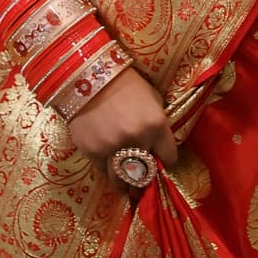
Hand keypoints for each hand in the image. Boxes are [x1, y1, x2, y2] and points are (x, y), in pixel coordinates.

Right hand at [67, 66, 178, 190]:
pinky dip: (105, 167)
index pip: (169, 157)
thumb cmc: (125, 83)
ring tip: (124, 183)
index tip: (160, 158)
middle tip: (142, 180)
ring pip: (121, 180)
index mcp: (156, 124)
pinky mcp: (91, 151)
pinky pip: (101, 170)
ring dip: (124, 182)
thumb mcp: (151, 99)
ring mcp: (112, 147)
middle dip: (145, 180)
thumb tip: (158, 146)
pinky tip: (106, 159)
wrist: (89, 75)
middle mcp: (136, 139)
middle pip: (145, 176)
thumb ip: (157, 124)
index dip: (165, 158)